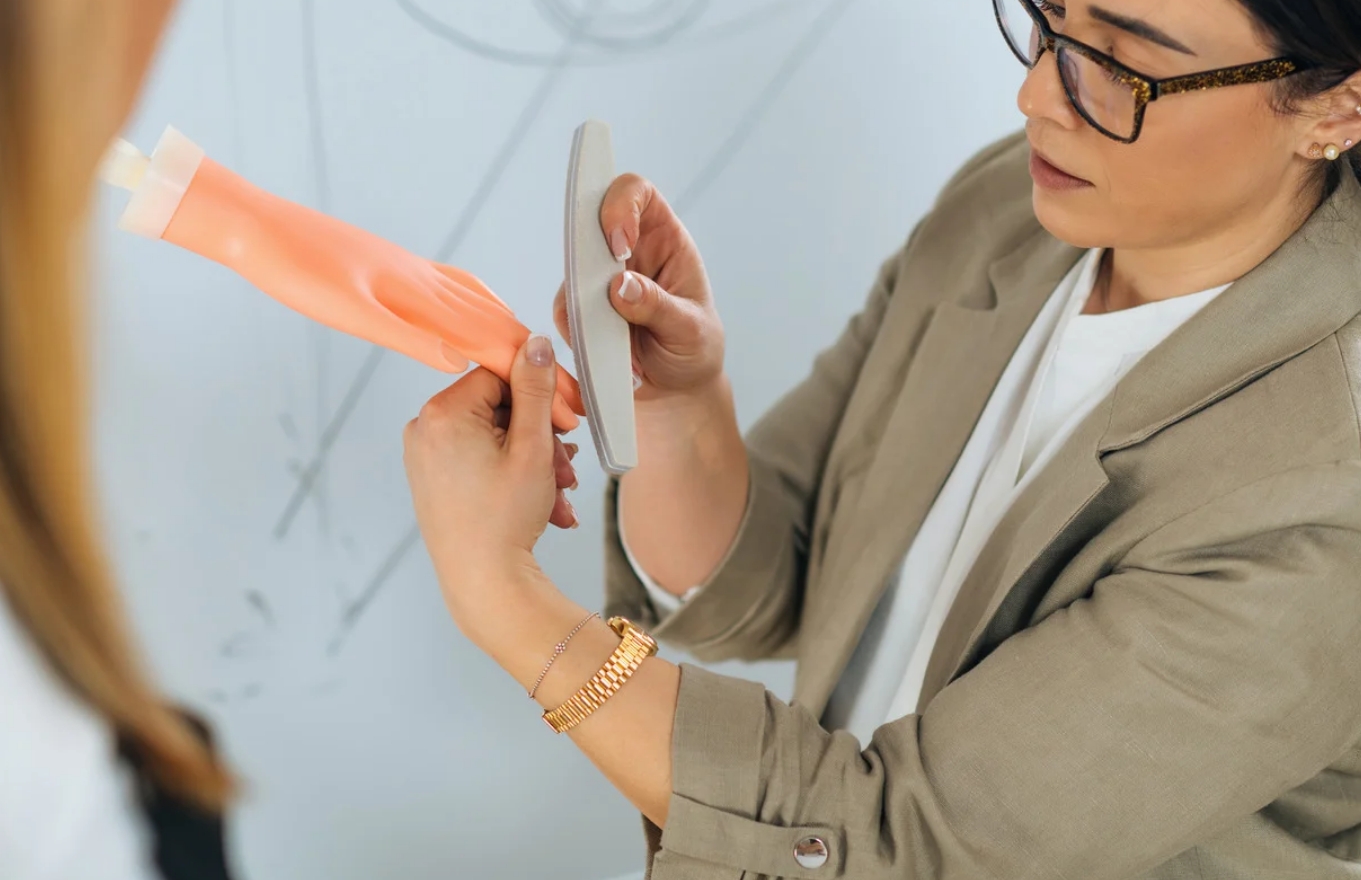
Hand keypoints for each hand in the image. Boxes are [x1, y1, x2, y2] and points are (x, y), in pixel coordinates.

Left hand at [162, 157, 583, 429]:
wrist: (260, 228)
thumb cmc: (297, 272)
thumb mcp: (351, 314)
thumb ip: (408, 336)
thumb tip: (458, 359)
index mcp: (421, 298)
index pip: (496, 347)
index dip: (537, 381)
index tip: (570, 410)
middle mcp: (429, 283)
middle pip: (502, 327)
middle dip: (540, 367)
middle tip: (574, 399)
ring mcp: (418, 273)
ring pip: (486, 307)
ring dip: (519, 340)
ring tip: (546, 370)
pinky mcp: (403, 270)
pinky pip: (462, 291)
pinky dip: (488, 309)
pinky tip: (486, 317)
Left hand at [403, 335, 577, 622]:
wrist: (485, 584)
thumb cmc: (505, 520)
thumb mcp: (532, 446)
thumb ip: (536, 389)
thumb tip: (534, 343)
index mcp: (442, 413)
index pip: (499, 374)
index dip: (541, 394)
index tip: (571, 417)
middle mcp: (424, 429)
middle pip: (498, 407)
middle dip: (541, 435)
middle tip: (568, 463)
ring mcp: (426, 457)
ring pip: (495, 437)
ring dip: (535, 459)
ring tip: (561, 490)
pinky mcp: (434, 480)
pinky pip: (481, 459)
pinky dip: (514, 474)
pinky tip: (545, 501)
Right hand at [553, 173, 724, 402]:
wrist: (675, 390)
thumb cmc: (694, 349)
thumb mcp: (690, 330)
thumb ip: (659, 307)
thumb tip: (620, 286)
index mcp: (665, 240)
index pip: (639, 194)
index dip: (621, 204)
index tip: (617, 243)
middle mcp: (629, 252)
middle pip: (591, 221)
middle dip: (589, 254)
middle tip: (603, 296)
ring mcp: (600, 279)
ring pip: (572, 270)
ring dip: (588, 305)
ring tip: (623, 343)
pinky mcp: (582, 308)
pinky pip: (564, 309)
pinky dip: (579, 332)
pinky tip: (609, 353)